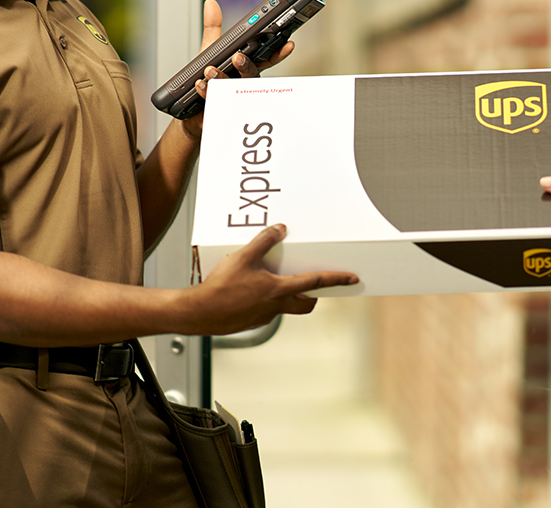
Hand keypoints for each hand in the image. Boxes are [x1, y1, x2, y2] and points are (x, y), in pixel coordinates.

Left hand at [180, 0, 295, 136]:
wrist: (191, 109)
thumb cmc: (206, 79)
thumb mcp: (210, 50)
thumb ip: (213, 27)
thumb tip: (210, 3)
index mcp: (245, 67)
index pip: (266, 59)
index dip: (278, 53)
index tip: (288, 44)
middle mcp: (242, 83)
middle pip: (252, 75)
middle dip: (247, 65)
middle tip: (238, 56)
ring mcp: (233, 97)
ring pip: (233, 89)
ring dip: (222, 79)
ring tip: (210, 70)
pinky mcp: (220, 109)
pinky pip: (215, 101)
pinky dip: (207, 91)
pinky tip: (200, 84)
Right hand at [187, 224, 358, 333]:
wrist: (198, 314)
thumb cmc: (220, 288)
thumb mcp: (243, 257)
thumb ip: (263, 241)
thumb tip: (280, 229)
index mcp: (278, 290)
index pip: (314, 282)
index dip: (336, 279)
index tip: (352, 278)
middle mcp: (275, 306)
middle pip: (306, 303)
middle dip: (315, 295)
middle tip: (316, 284)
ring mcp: (264, 316)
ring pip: (286, 307)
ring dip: (289, 295)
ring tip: (277, 279)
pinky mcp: (251, 321)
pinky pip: (267, 310)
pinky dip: (268, 300)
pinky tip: (251, 289)